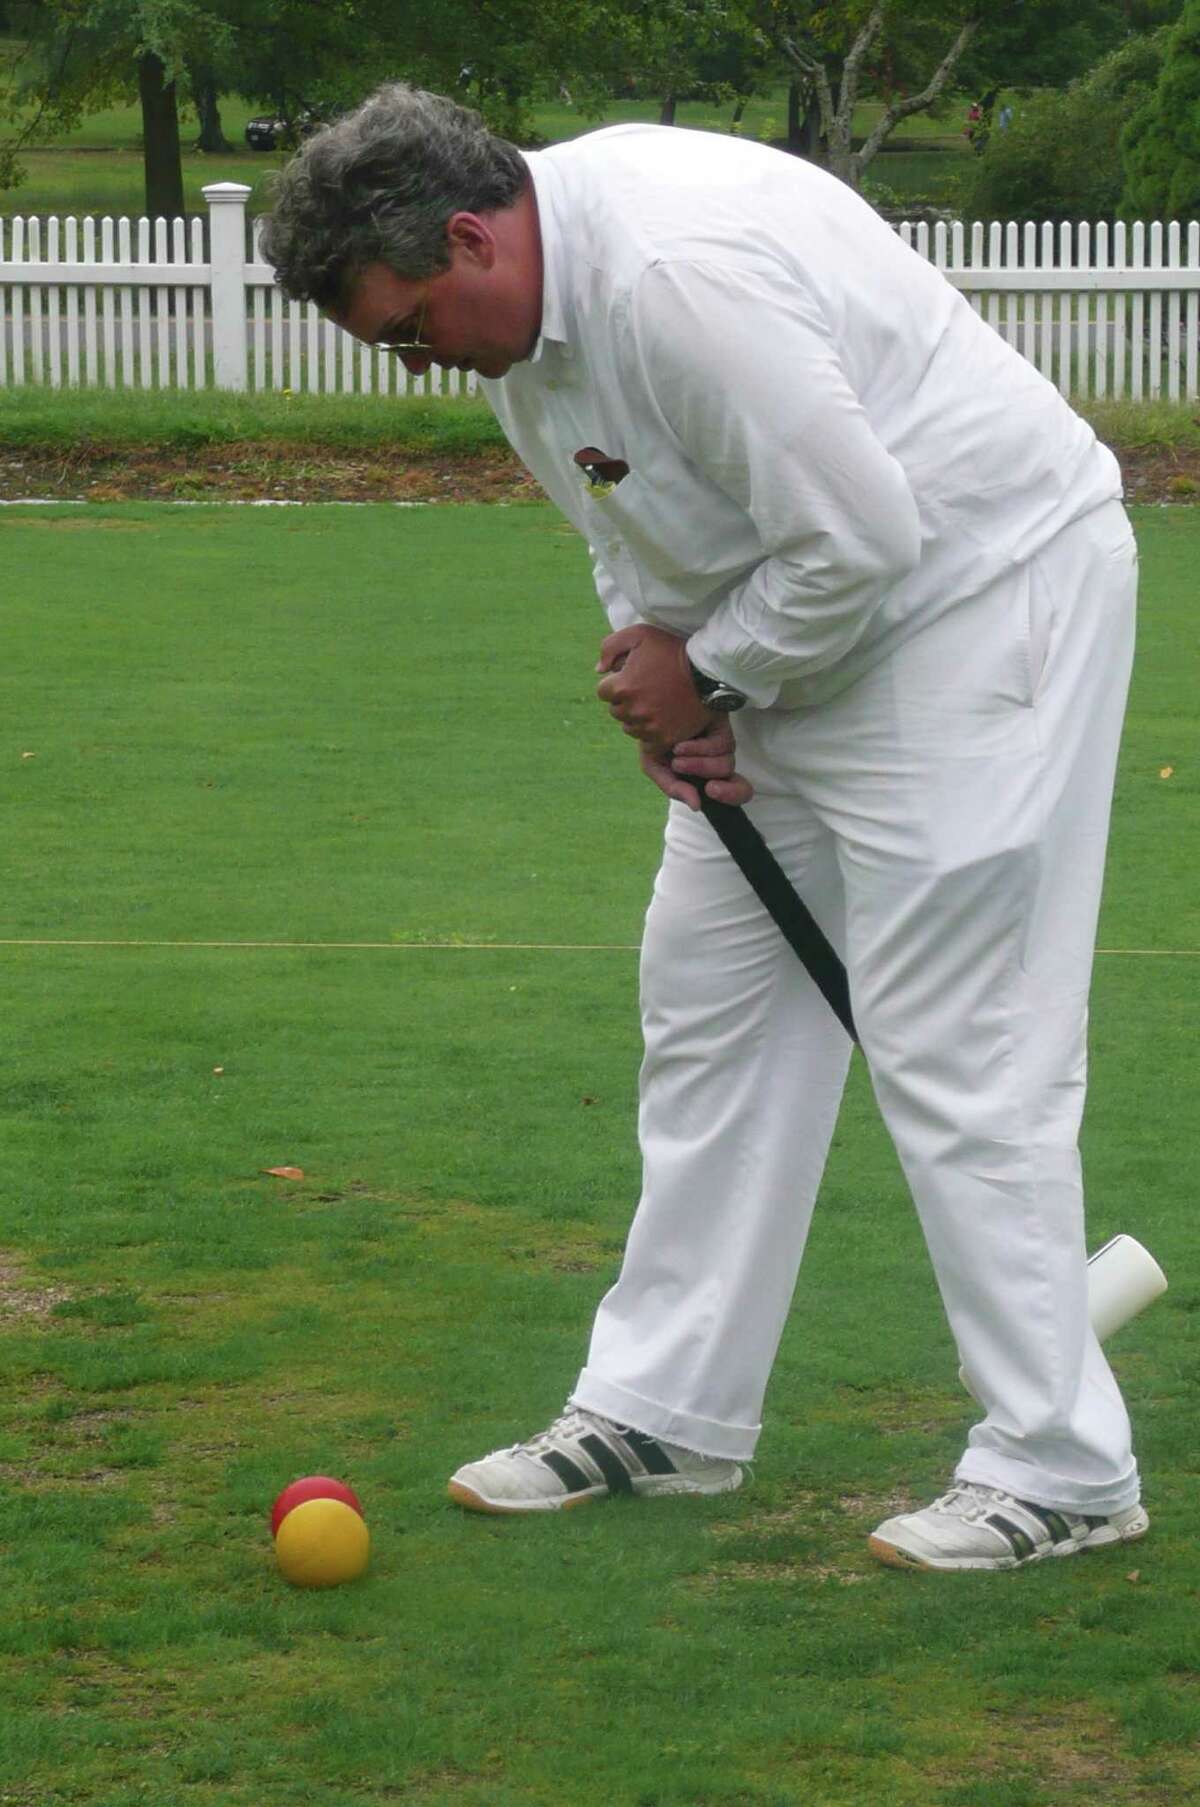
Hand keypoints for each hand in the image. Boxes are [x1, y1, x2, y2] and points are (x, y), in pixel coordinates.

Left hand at [595, 624, 711, 746]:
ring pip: (630, 728)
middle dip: (626, 701)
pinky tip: (663, 719)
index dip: (617, 683)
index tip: (633, 678)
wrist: (707, 672)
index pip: (603, 692)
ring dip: (637, 718)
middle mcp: (633, 710)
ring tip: (656, 703)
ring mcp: (649, 727)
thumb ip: (610, 647)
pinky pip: (647, 743)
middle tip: (646, 690)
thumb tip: (599, 671)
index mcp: (622, 686)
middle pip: (616, 711)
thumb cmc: (672, 650)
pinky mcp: (665, 738)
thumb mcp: (639, 634)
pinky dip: (652, 733)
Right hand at [639, 718, 754, 810]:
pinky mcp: (723, 728)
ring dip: (699, 766)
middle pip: (742, 788)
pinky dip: (698, 750)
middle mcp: (717, 763)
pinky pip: (720, 747)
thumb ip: (672, 787)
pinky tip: (680, 745)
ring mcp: (722, 745)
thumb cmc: (652, 733)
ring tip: (677, 758)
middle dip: (728, 792)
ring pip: (725, 767)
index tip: (710, 794)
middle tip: (709, 789)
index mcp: (703, 775)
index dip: (730, 796)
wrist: (648, 703)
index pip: (732, 793)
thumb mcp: (654, 764)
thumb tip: (696, 806)